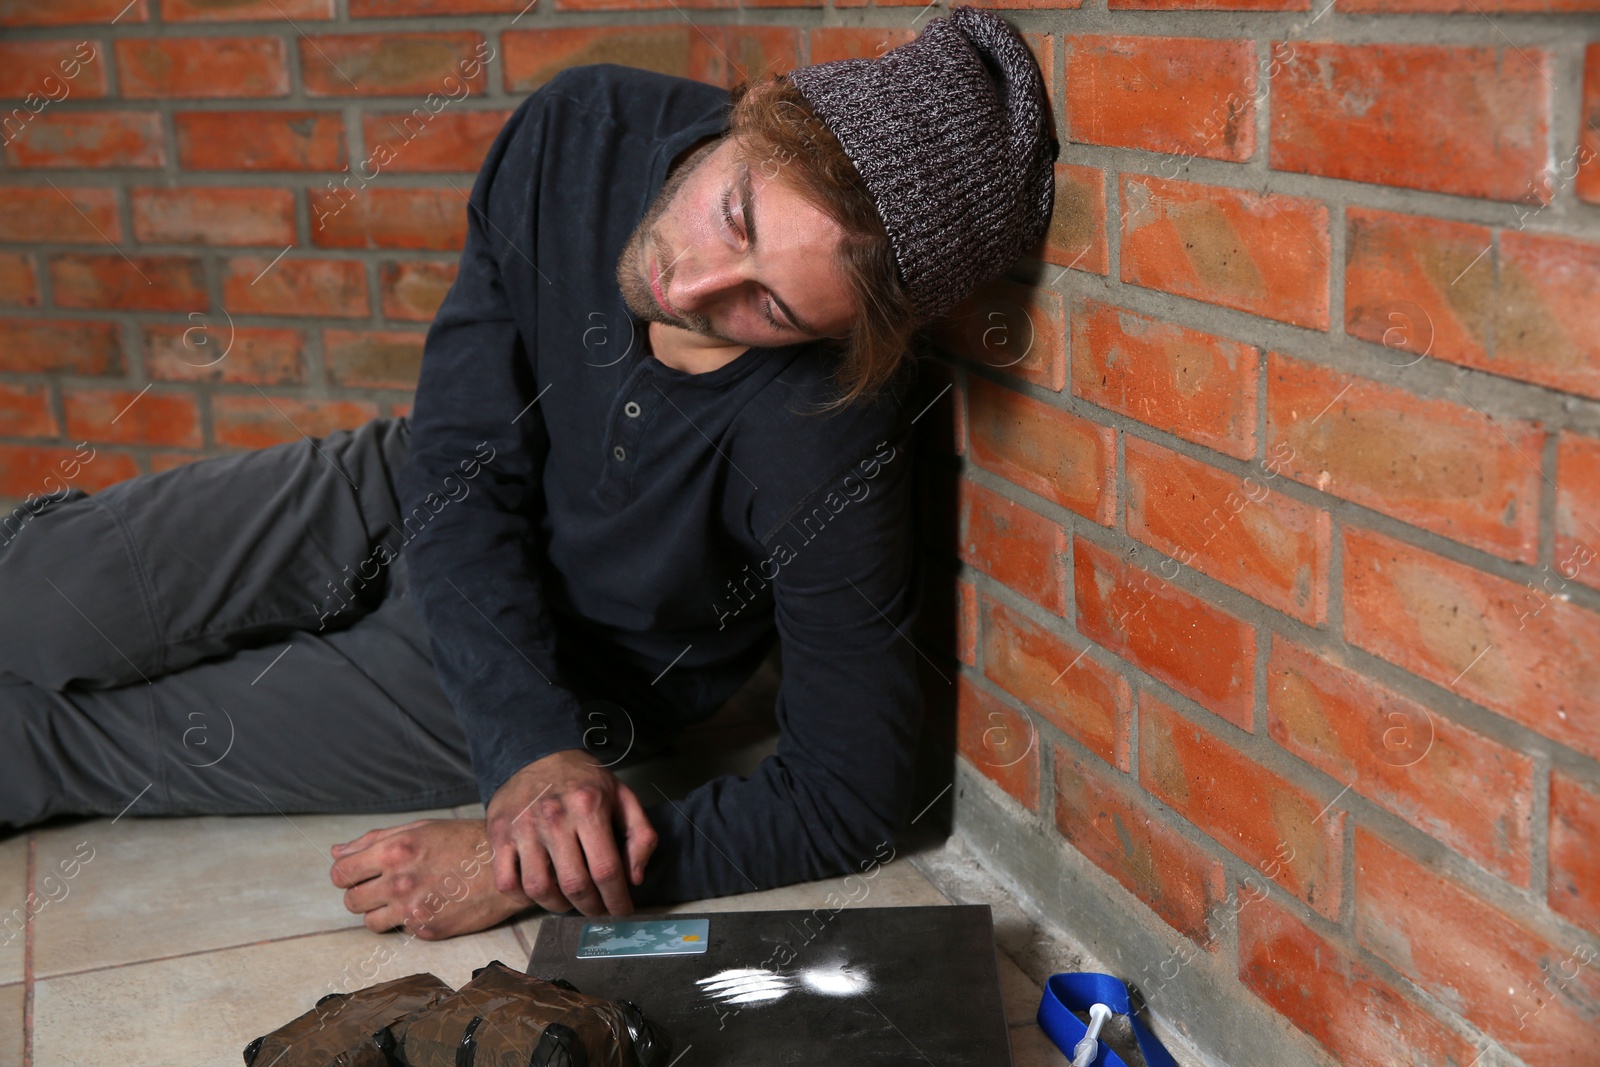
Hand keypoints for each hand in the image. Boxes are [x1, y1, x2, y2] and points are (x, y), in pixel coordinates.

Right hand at [485, 749, 658, 916]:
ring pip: (539, 888)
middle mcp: (554, 818)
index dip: (617, 900)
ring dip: (559, 906)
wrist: (537, 754)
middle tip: (599, 910)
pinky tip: (540, 892)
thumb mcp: (623, 797)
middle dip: (592, 908)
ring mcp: (522, 828)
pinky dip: (523, 897)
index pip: (606, 869)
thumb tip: (633, 879)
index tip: (622, 911)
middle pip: (575, 884)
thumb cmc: (584, 781)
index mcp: (588, 807)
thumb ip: (640, 835)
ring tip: (571, 902)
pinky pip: (507, 882)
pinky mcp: (499, 834)